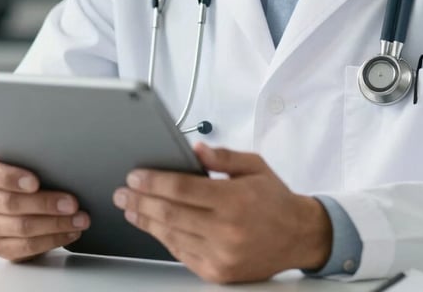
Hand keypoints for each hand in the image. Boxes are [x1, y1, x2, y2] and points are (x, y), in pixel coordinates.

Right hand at [0, 155, 89, 260]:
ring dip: (56, 225)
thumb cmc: (23, 170)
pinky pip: (26, 247)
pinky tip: (69, 233)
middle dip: (46, 204)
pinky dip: (52, 240)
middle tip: (72, 204)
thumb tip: (64, 162)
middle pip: (12, 204)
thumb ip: (35, 159)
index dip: (13, 178)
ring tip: (79, 220)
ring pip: (22, 227)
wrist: (10, 194)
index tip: (36, 182)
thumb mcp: (24, 159)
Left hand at [112, 143, 331, 282]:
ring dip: (146, 220)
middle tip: (123, 192)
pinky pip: (182, 254)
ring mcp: (221, 255)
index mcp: (234, 199)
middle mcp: (226, 230)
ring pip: (171, 236)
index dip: (154, 181)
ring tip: (131, 208)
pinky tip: (154, 226)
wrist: (299, 236)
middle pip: (170, 213)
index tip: (136, 176)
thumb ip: (223, 157)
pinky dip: (164, 238)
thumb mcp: (254, 166)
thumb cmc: (275, 199)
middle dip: (141, 200)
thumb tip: (194, 149)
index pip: (183, 188)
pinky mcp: (218, 272)